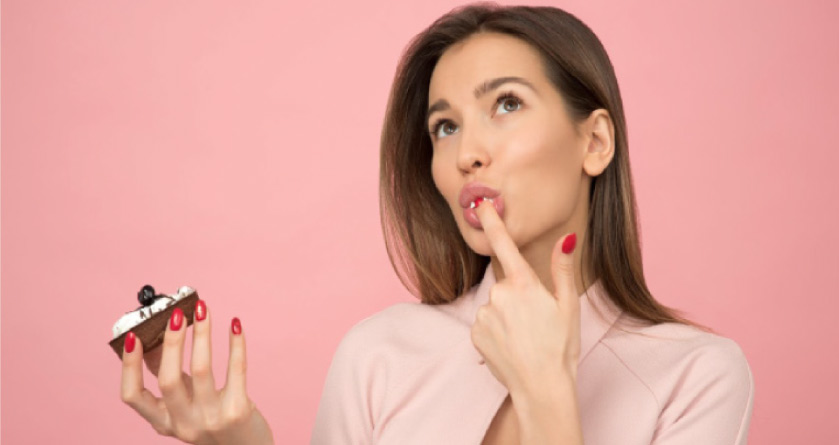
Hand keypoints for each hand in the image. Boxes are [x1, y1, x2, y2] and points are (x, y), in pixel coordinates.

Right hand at [120, 300, 273, 444]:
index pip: (132, 396)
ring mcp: (211, 419)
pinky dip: (235, 344)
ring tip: (203, 309)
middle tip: (176, 314)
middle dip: (170, 343)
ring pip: (202, 370)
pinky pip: (236, 369)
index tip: (132, 336)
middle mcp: (183, 424)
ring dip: (201, 334)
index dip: (129, 365)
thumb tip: (154, 338)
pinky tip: (234, 324)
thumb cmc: (214, 420)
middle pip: (168, 380)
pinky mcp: (238, 411)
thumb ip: (170, 376)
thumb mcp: (185, 404)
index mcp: (163, 422)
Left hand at [470, 200, 581, 395]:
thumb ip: (562, 269)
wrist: (542, 387)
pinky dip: (495, 332)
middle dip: (517, 298)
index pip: (504, 245)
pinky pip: (485, 325)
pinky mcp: (474, 334)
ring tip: (524, 338)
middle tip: (535, 323)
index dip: (491, 221)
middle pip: (505, 285)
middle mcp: (499, 295)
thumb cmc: (561, 346)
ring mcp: (484, 315)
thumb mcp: (568, 305)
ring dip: (506, 317)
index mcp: (524, 284)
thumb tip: (567, 239)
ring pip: (495, 306)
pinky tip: (511, 346)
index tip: (480, 203)